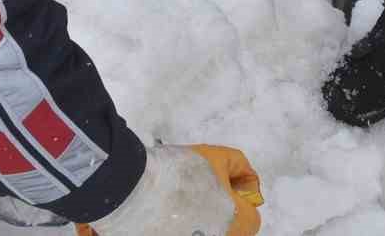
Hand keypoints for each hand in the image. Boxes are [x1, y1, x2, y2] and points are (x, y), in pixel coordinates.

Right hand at [77, 144, 262, 235]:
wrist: (132, 191)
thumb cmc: (179, 173)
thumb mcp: (218, 156)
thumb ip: (240, 167)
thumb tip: (247, 182)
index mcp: (235, 221)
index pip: (252, 218)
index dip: (241, 198)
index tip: (224, 184)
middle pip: (229, 228)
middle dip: (219, 211)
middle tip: (198, 190)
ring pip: (205, 231)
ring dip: (199, 222)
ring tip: (178, 203)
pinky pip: (182, 232)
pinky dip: (178, 227)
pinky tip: (165, 214)